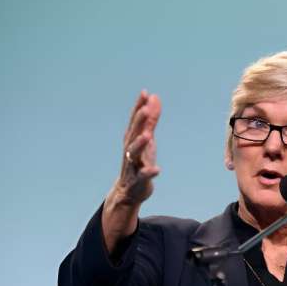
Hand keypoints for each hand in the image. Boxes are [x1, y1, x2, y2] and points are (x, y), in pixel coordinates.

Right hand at [102, 90, 161, 253]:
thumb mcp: (146, 140)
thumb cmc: (139, 163)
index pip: (134, 121)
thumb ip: (151, 120)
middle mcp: (130, 151)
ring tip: (147, 135)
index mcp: (132, 140)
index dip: (139, 107)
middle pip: (133, 134)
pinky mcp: (138, 181)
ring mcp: (133, 166)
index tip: (144, 93)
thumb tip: (154, 97)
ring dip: (139, 144)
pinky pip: (143, 176)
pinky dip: (149, 172)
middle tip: (145, 109)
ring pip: (133, 154)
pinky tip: (157, 169)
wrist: (129, 193)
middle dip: (138, 122)